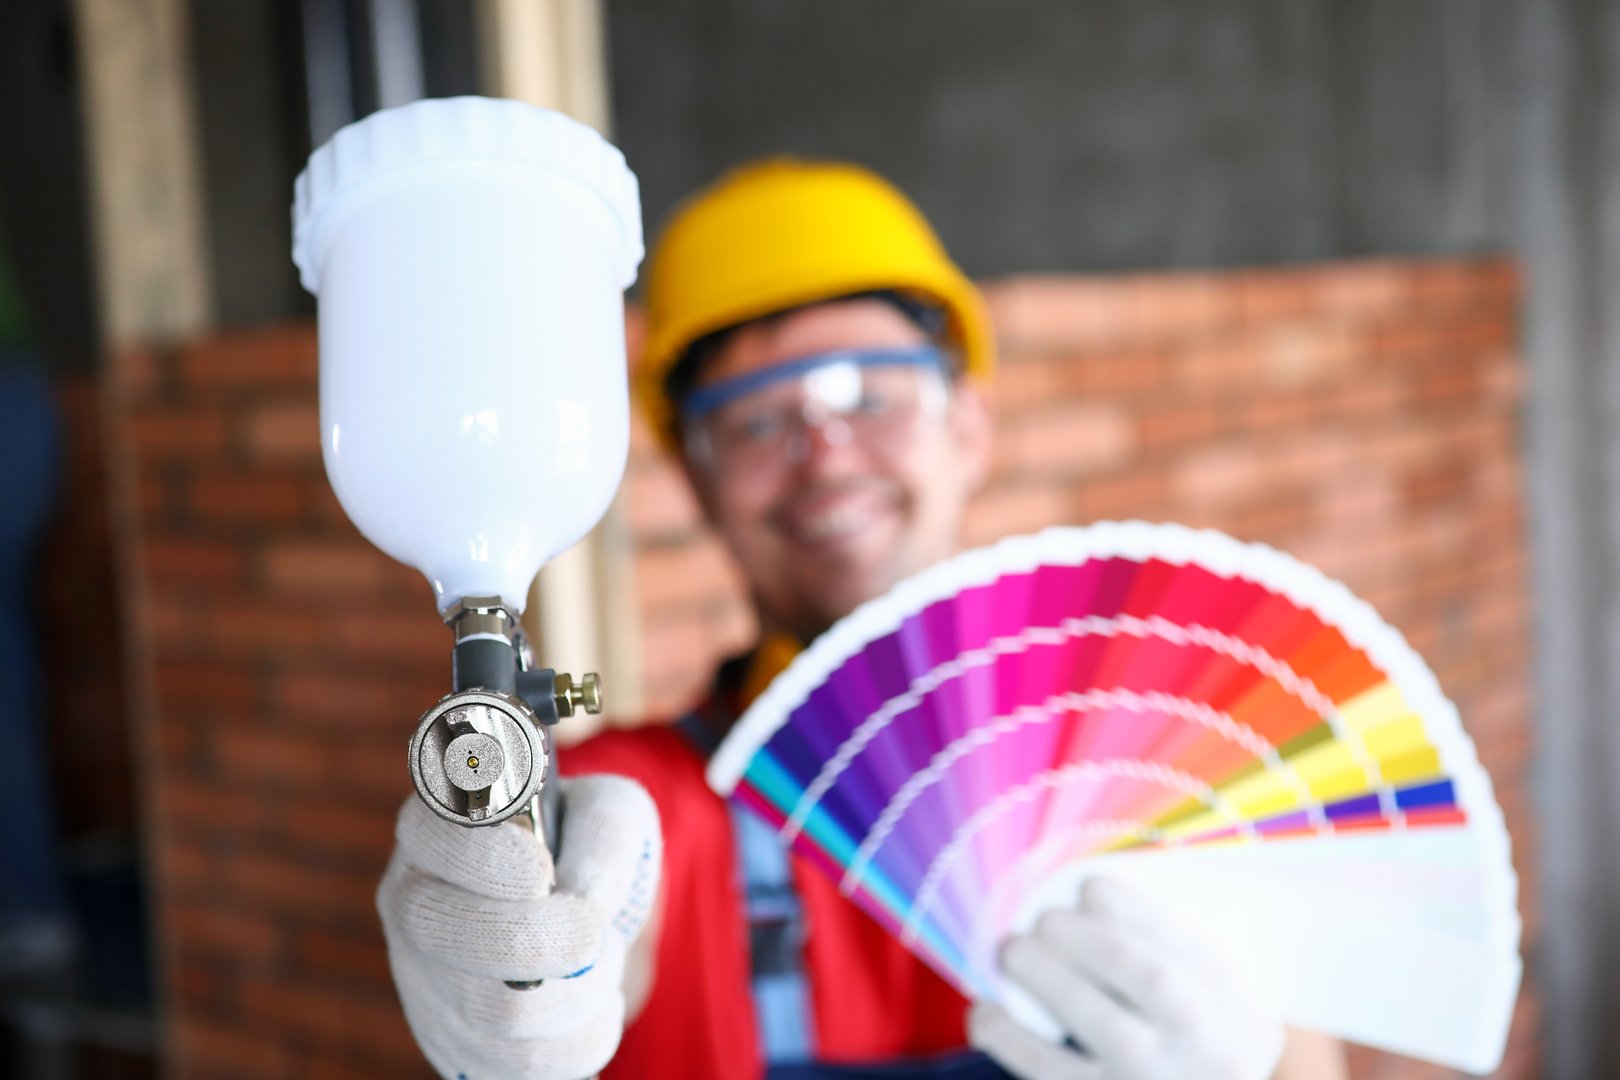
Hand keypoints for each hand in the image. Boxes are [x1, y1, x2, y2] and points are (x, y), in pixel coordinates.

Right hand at [378, 775, 661, 1079]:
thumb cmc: (588, 851)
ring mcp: (421, 980)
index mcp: (437, 827)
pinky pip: (513, 1066)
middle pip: (441, 931)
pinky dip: (576, 1043)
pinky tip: (592, 1006)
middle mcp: (411, 901)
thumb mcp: (610, 815)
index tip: (541, 873)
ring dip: (577, 995)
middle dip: (539, 942)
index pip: (431, 835)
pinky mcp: (449, 1042)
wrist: (584, 918)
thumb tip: (583, 900)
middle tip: (594, 935)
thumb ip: (602, 838)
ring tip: (602, 963)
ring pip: (492, 1012)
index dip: (484, 860)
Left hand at [969, 876, 1283, 1079]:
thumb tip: (1084, 892)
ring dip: (1050, 983)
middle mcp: (1199, 1039)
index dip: (1135, 911)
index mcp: (1224, 994)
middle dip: (1091, 941)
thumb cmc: (1192, 1013)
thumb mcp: (1199, 975)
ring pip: (1107, 1029)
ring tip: (1010, 952)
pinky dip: (1014, 1043)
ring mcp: (1152, 1077)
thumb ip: (1153, 934)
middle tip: (1043, 920)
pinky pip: (1056, 1075)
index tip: (1089, 886)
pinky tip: (986, 1014)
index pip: (1188, 946)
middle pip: (1150, 979)